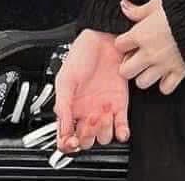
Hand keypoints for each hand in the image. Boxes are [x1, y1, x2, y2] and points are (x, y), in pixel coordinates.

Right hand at [54, 29, 130, 154]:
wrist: (103, 38)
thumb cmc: (81, 55)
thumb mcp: (65, 80)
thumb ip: (63, 105)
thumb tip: (62, 129)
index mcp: (70, 109)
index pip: (66, 138)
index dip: (68, 145)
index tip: (71, 142)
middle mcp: (87, 112)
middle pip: (86, 141)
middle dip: (87, 136)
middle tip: (89, 121)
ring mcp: (104, 110)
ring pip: (104, 136)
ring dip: (103, 132)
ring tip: (103, 115)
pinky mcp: (120, 104)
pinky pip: (122, 126)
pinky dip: (122, 133)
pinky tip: (121, 130)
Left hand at [115, 0, 184, 94]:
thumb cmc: (181, 9)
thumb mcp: (157, 4)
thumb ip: (138, 10)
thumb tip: (124, 6)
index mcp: (141, 34)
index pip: (119, 45)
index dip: (124, 42)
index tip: (130, 40)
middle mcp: (149, 53)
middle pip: (125, 71)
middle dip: (129, 64)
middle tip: (137, 57)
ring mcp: (163, 65)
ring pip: (142, 82)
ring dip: (145, 75)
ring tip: (151, 66)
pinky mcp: (178, 72)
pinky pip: (165, 88)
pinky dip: (165, 83)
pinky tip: (167, 73)